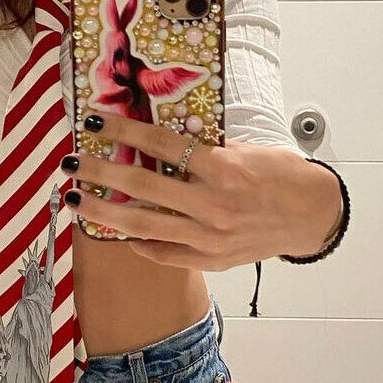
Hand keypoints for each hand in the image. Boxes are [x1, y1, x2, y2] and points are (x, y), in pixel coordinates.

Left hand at [65, 106, 341, 269]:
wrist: (311, 215)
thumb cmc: (280, 174)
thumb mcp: (244, 149)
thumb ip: (202, 149)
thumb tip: (156, 140)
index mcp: (221, 168)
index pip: (159, 143)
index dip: (123, 130)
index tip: (95, 122)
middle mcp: (210, 204)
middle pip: (140, 184)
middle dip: (99, 171)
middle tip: (70, 161)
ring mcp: (208, 237)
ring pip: (141, 223)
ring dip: (102, 210)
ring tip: (75, 199)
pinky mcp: (210, 260)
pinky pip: (163, 252)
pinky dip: (137, 242)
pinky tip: (116, 230)